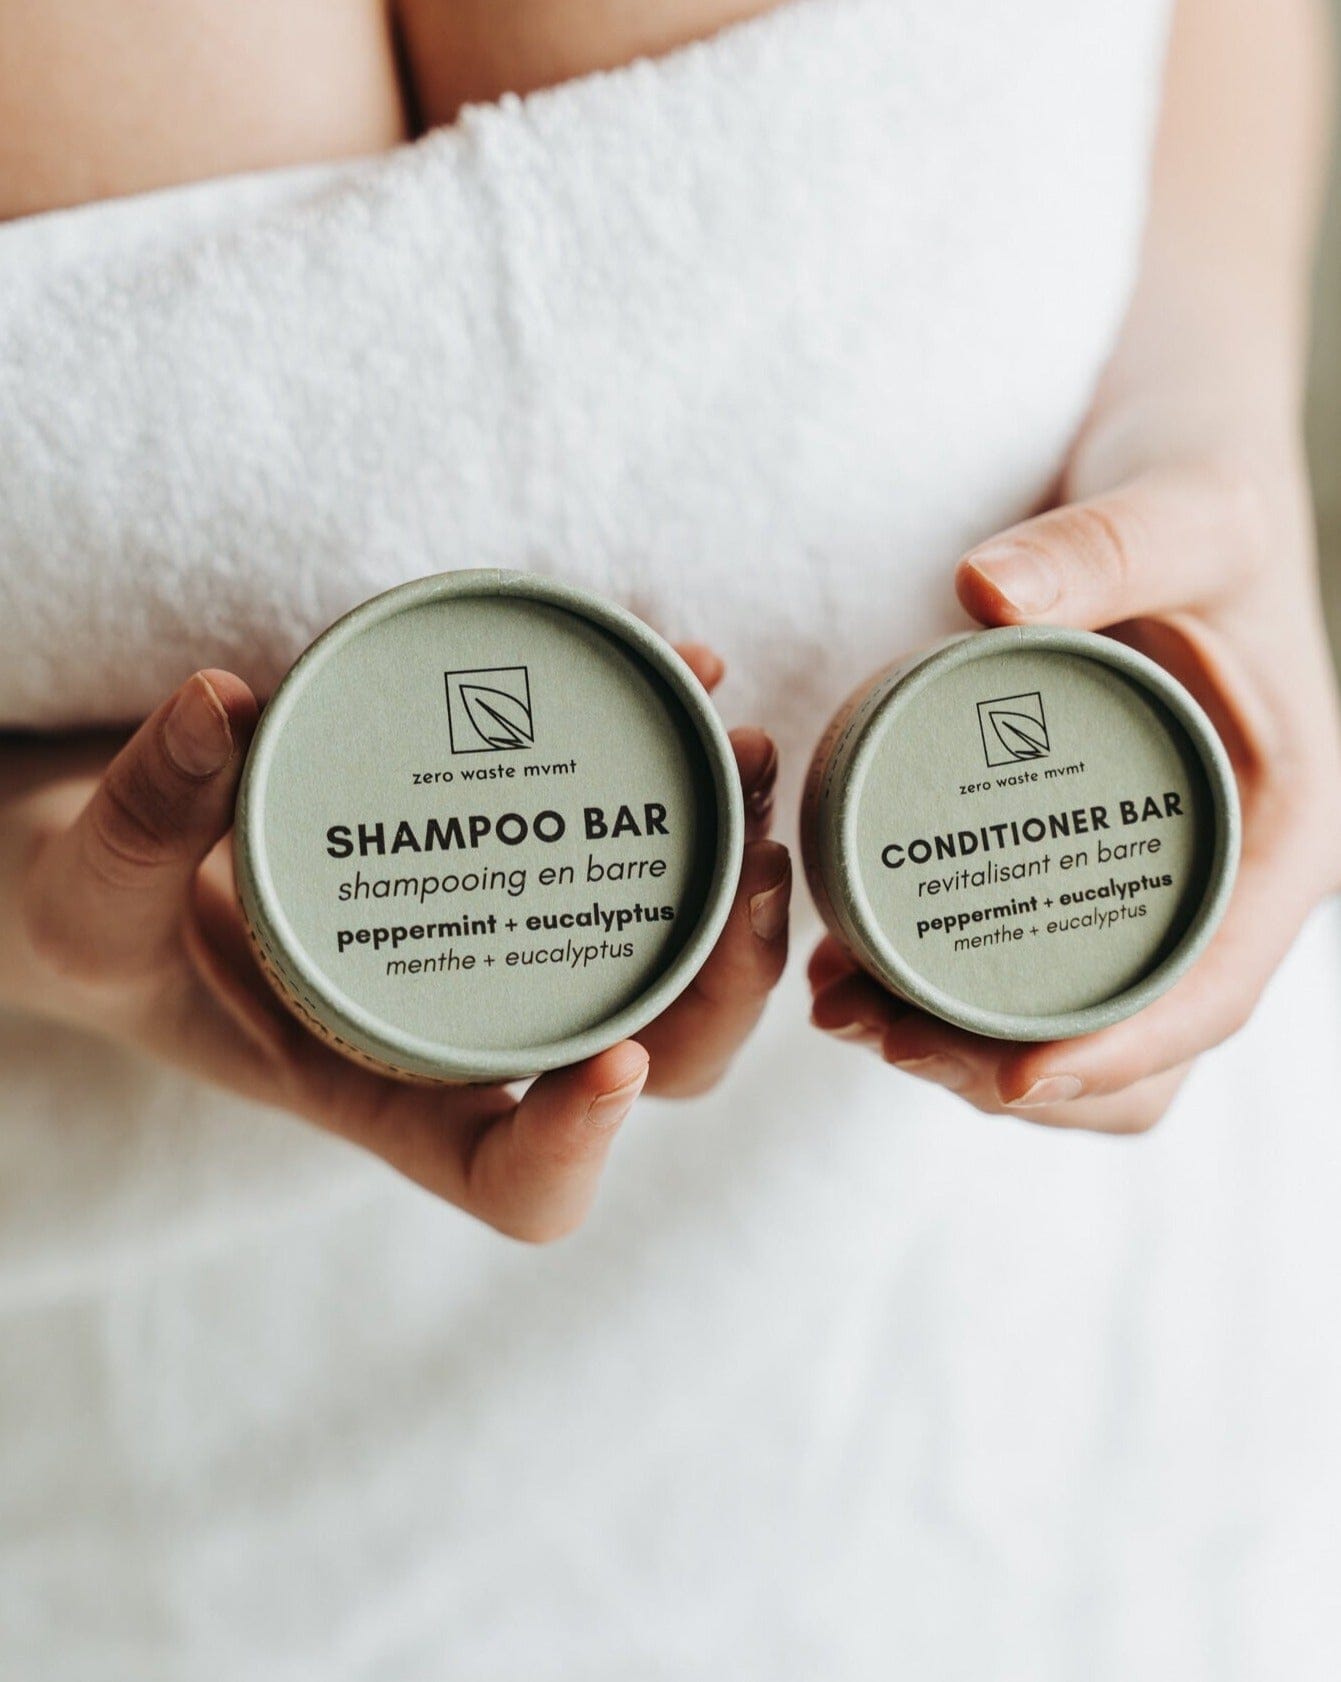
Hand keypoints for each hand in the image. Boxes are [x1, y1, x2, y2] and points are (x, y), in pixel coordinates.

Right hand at [11, 650, 788, 1238]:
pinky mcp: (521, 849)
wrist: (139, 859)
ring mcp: (514, 944)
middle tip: (749, 867)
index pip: (513, 1178)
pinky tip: (689, 663)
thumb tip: (218, 706)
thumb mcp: (93, 897)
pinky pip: (638, 828)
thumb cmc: (111, 921)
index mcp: (388, 1093)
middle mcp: (480, 1034)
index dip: (579, 1147)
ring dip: (740, 864)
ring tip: (745, 748)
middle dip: (727, 981)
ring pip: (684, 948)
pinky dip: (681, 759)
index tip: (612, 1066)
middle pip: (658, 1061)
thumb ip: (139, 825)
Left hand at [810, 420, 1340, 1131]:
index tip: (1012, 1078)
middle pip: (1130, 1046)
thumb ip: (1102, 546)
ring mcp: (1150, 889)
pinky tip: (854, 971)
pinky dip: (951, 1005)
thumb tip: (983, 589)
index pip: (1213, 993)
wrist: (1186, 487)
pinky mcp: (1085, 869)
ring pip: (1071, 1033)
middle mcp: (1220, 888)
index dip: (1121, 1054)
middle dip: (1003, 1072)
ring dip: (961, 1054)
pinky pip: (1031, 980)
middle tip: (868, 1027)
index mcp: (1278, 840)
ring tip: (840, 1007)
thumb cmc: (1210, 507)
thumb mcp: (1184, 514)